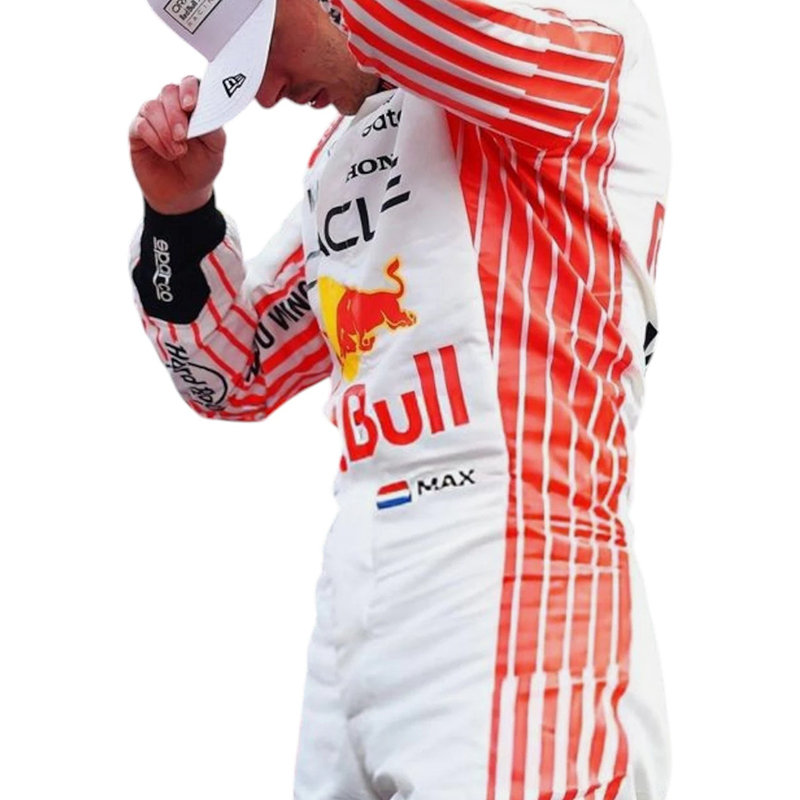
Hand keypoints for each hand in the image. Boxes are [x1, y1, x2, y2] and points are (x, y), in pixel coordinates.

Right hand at [129, 77, 225, 214]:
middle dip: (175, 114)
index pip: (189, 83)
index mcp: (193, 106)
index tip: (190, 106)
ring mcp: (153, 117)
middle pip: (168, 91)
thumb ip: (213, 128)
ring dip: (165, 130)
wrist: (184, 193)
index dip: (189, 90)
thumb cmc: (202, 166)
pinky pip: (141, 125)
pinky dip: (155, 139)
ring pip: (152, 106)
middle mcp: (171, 106)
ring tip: (178, 152)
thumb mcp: (215, 149)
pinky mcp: (137, 132)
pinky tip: (167, 153)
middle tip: (183, 136)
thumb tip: (203, 111)